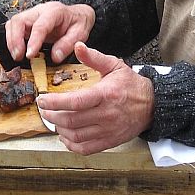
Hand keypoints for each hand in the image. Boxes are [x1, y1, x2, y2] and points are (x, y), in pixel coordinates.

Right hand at [6, 1, 94, 62]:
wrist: (78, 15)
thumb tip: (55, 57)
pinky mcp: (27, 21)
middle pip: (19, 20)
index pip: (40, 25)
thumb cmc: (78, 22)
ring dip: (11, 40)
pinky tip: (18, 50)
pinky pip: (14, 28)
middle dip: (15, 39)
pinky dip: (12, 40)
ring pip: (13, 23)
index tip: (29, 54)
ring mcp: (32, 15)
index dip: (33, 40)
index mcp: (55, 11)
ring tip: (17, 55)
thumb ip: (68, 44)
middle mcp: (40, 11)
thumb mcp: (80, 34)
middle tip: (18, 56)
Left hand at [37, 42, 154, 154]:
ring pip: (76, 135)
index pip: (75, 102)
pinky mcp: (110, 141)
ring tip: (54, 120)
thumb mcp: (114, 65)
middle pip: (71, 120)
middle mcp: (106, 115)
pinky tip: (65, 135)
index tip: (42, 100)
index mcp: (105, 95)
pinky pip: (85, 148)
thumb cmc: (131, 84)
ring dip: (60, 129)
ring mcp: (108, 130)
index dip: (54, 102)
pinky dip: (71, 144)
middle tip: (44, 109)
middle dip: (52, 115)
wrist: (152, 105)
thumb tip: (78, 46)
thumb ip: (93, 57)